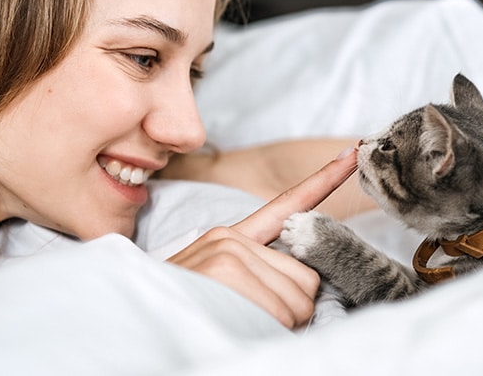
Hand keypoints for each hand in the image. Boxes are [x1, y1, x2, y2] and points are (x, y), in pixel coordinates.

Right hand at [166, 147, 356, 328]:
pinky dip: (267, 330)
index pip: (287, 204)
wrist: (130, 325)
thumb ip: (258, 277)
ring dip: (279, 324)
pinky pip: (281, 312)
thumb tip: (303, 290)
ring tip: (236, 322)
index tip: (352, 153)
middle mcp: (230, 238)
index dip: (324, 178)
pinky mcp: (224, 269)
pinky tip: (233, 325)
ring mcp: (227, 251)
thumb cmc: (181, 312)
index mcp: (231, 239)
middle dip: (292, 309)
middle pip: (306, 277)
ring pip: (299, 300)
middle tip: (251, 318)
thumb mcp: (217, 289)